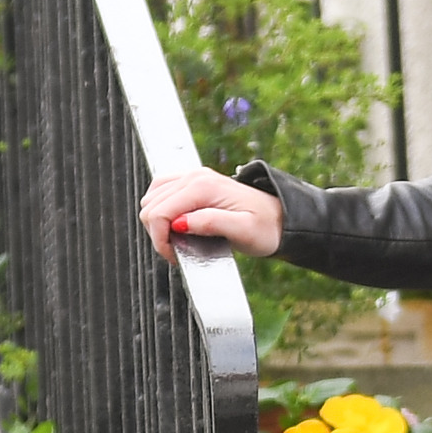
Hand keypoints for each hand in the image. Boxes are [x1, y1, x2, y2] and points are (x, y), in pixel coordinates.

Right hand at [138, 166, 283, 262]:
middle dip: (158, 233)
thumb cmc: (266, 227)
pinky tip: (177, 227)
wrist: (280, 217)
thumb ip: (211, 224)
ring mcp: (192, 176)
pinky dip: (162, 212)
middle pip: (150, 205)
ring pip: (151, 199)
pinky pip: (161, 193)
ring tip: (179, 240)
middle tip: (179, 251)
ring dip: (158, 223)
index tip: (176, 256)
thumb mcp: (243, 231)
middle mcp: (194, 176)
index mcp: (203, 187)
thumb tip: (180, 223)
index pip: (159, 212)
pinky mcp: (192, 182)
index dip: (161, 239)